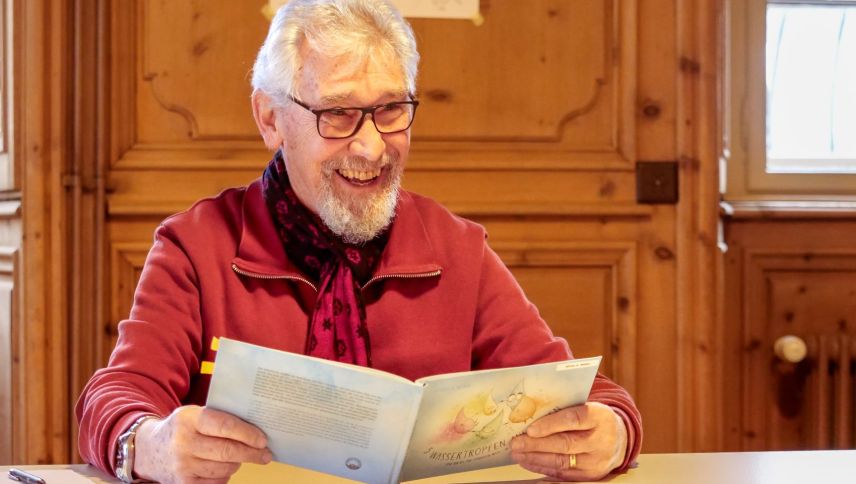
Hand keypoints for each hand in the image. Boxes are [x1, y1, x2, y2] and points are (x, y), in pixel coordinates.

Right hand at [133, 405, 272, 483]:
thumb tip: (256, 431)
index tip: (263, 440)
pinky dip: (225, 475)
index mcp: (189, 419)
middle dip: (251, 453)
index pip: (225, 426)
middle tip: (265, 454)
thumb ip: (220, 419)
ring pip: (224, 468)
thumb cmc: (182, 429)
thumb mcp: (194, 414)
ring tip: (241, 457)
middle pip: (227, 451)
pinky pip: (216, 482)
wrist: (150, 449)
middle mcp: (183, 443)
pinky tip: (223, 467)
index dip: (248, 434)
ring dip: (237, 463)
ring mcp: (182, 466)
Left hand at [510, 402, 626, 481]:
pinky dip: (542, 468)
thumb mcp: (587, 407)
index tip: (531, 429)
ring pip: (561, 461)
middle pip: (565, 444)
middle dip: (537, 444)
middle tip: (516, 442)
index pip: (574, 419)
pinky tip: (528, 461)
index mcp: (600, 417)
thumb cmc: (594, 419)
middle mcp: (601, 440)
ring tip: (518, 452)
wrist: (620, 439)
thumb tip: (530, 412)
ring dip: (535, 457)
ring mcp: (597, 461)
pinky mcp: (591, 475)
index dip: (550, 425)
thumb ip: (565, 409)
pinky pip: (562, 474)